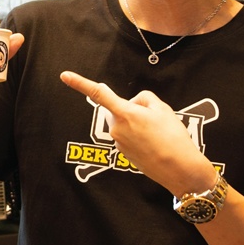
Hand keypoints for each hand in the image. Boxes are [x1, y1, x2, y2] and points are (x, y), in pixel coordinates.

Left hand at [60, 71, 215, 195]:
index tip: (64, 76)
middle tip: (155, 118)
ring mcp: (119, 143)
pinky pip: (129, 137)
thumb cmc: (172, 137)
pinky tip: (155, 143)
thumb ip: (144, 99)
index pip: (99, 94)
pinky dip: (139, 136)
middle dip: (132, 108)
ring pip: (124, 123)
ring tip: (158, 133)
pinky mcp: (124, 154)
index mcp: (124, 113)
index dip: (80, 83)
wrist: (179, 169)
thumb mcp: (163, 108)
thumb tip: (135, 104)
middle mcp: (117, 129)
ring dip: (137, 123)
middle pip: (118, 109)